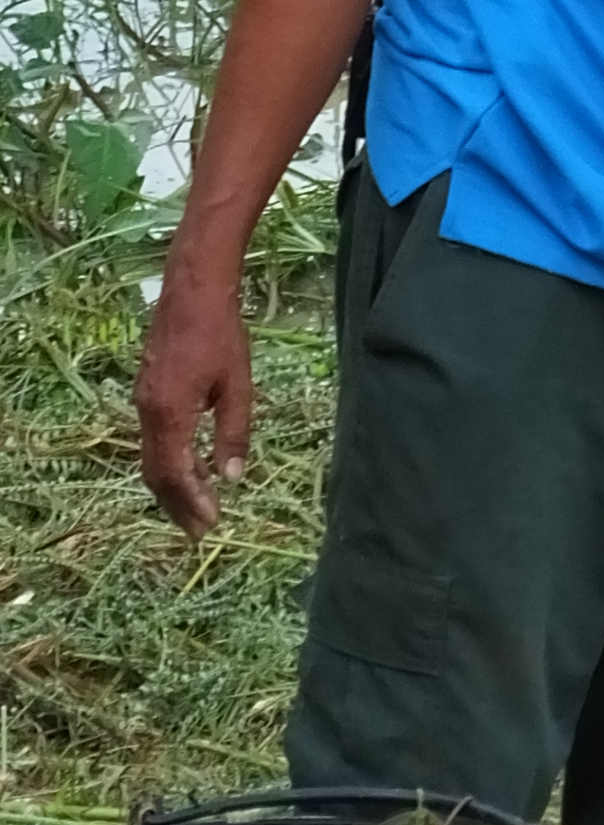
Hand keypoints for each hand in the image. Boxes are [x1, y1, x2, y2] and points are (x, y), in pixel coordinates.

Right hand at [136, 265, 254, 536]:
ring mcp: (143, 401)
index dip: (193, 502)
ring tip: (196, 509)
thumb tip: (231, 478)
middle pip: (156, 472)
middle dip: (178, 504)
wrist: (192, 292)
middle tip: (200, 531)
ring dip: (172, 486)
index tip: (212, 524)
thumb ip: (233, 434)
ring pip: (150, 457)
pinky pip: (153, 439)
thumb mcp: (238, 387)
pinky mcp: (146, 391)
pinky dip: (169, 462)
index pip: (175, 472)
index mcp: (170, 413)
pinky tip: (191, 470)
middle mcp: (148, 411)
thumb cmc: (222, 337)